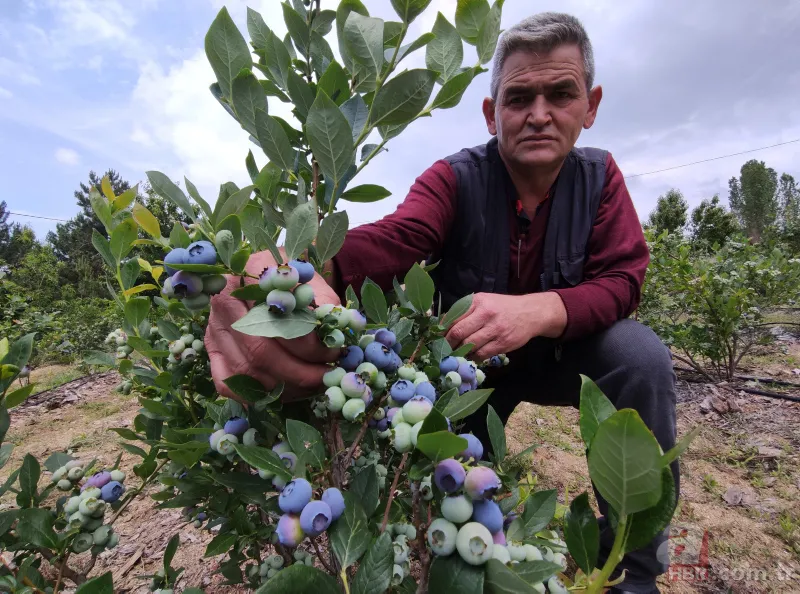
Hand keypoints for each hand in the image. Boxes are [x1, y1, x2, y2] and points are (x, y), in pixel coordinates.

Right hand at [205, 250, 341, 401]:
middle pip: (260, 350)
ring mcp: (214, 328)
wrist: (269, 278)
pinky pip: (228, 384)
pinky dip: (257, 395)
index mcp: (249, 275)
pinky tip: (286, 393)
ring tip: (313, 385)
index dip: (307, 343)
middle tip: (327, 376)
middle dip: (300, 371)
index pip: (277, 318)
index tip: (333, 352)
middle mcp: (224, 301)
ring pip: (246, 371)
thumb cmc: (293, 280)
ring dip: (284, 387)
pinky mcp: (212, 350)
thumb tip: (336, 329)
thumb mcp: (312, 280)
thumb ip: (325, 301)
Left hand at [445, 292, 566, 359]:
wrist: (531, 313)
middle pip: (458, 333)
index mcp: (477, 301)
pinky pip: (482, 354)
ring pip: (469, 346)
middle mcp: (486, 313)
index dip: (442, 331)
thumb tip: (442, 325)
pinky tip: (472, 356)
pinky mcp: (503, 343)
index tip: (436, 339)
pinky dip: (473, 357)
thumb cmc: (502, 307)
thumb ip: (465, 311)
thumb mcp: (483, 301)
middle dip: (448, 344)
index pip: (453, 318)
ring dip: (460, 352)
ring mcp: (495, 329)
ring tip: (457, 354)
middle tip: (443, 350)